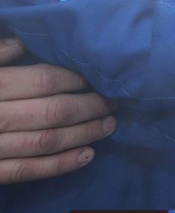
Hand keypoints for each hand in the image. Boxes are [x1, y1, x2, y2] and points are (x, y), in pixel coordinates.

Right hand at [0, 38, 115, 182]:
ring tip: (109, 124)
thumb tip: (22, 41)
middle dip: (89, 106)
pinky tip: (86, 155)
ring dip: (83, 134)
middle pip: (51, 112)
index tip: (95, 75)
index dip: (73, 78)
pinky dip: (59, 165)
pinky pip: (25, 172)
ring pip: (45, 142)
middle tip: (114, 100)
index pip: (40, 80)